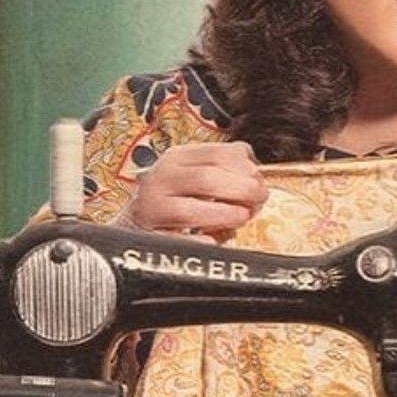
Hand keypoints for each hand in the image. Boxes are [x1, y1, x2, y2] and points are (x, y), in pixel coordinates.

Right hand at [128, 140, 268, 237]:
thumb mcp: (196, 173)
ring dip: (222, 215)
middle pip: (206, 179)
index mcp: (178, 159)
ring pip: (189, 210)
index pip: (217, 155)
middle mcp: (161, 179)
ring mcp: (151, 208)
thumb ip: (225, 167)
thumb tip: (254, 171)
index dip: (245, 168)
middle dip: (240, 190)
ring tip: (241, 218)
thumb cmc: (176, 197)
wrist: (136, 222)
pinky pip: (174, 241)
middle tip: (258, 200)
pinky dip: (197, 242)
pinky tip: (213, 241)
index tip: (260, 182)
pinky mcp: (148, 236)